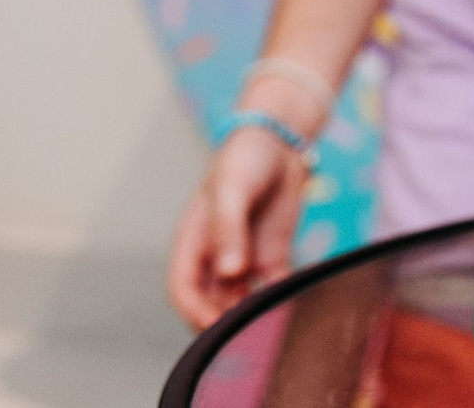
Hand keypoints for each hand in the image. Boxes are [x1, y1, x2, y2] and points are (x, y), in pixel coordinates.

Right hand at [168, 127, 307, 328]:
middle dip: (223, 320)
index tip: (216, 327)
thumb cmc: (244, 159)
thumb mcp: (232, 190)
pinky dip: (278, 298)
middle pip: (211, 302)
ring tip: (269, 322)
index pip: (183, 289)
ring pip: (240, 300)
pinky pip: (272, 286)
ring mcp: (244, 258)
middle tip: (246, 331)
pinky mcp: (272, 256)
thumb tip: (230, 272)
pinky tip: (291, 304)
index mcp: (193, 242)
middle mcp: (216, 256)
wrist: (281, 141)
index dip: (194, 312)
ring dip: (250, 314)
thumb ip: (229, 230)